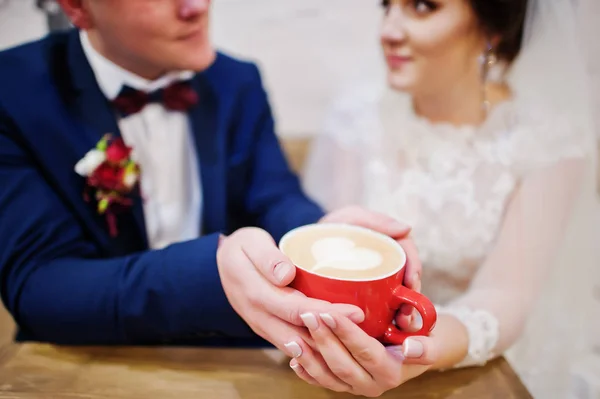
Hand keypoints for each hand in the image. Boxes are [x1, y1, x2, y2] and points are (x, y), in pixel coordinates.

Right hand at [216, 227, 364, 351]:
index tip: (355, 310)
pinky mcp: (269, 330)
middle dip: (334, 336)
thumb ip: (267, 257)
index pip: (295, 309)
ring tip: (357, 344)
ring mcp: (264, 327)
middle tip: (365, 330)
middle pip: (300, 334)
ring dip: (326, 349)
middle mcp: (259, 317)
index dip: (325, 313)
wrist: (220, 266)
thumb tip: (285, 274)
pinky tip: (338, 348)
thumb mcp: (249, 243)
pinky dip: (315, 351)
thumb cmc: (241, 249)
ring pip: (297, 347)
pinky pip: (293, 347)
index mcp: (255, 294)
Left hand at [288, 311, 437, 396]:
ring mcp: (356, 387)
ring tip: (293, 338)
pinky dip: (307, 371)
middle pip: (342, 364)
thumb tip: (411, 347)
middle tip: (307, 315)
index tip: (329, 312)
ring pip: (328, 377)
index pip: (365, 350)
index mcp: (391, 372)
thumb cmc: (422, 336)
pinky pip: (322, 381)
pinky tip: (293, 356)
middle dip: (322, 340)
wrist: (418, 349)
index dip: (345, 332)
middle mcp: (372, 384)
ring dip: (309, 357)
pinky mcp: (345, 385)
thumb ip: (425, 345)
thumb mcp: (431, 338)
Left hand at [321, 206, 422, 328]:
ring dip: (402, 316)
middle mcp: (389, 267)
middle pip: (408, 285)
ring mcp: (380, 285)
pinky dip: (384, 324)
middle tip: (406, 315)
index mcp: (390, 246)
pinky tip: (382, 334)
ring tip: (398, 326)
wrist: (308, 244)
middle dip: (411, 301)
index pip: (409, 256)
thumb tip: (406, 228)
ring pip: (398, 303)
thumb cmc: (333, 228)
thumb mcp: (351, 217)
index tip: (412, 282)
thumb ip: (374, 220)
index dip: (415, 269)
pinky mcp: (366, 300)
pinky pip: (380, 314)